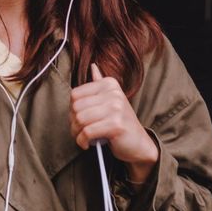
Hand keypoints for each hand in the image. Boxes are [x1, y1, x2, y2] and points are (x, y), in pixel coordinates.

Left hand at [70, 64, 158, 183]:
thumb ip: (100, 83)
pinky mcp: (116, 125)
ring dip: (76, 133)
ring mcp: (116, 108)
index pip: (75, 94)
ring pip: (80, 119)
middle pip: (76, 107)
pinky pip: (87, 132)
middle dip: (73, 122)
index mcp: (110, 84)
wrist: (139, 144)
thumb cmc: (120, 123)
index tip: (78, 119)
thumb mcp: (111, 100)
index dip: (72, 109)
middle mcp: (114, 93)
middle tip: (79, 131)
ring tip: (82, 137)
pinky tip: (86, 144)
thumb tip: (93, 66)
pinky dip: (82, 141)